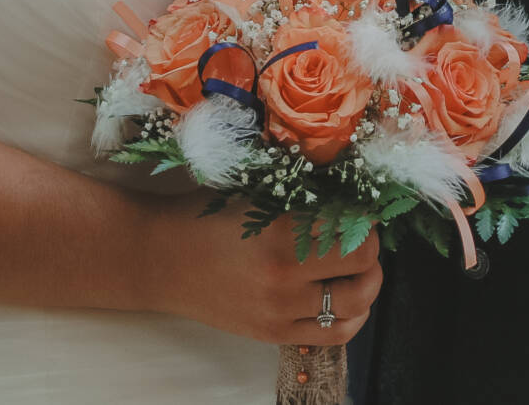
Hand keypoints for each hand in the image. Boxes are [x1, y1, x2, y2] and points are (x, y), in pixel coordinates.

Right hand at [140, 198, 382, 347]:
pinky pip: (333, 334)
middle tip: (362, 234)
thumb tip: (349, 192)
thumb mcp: (252, 195)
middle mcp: (283, 276)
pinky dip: (352, 317)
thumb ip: (299, 198)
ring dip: (368, 282)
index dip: (364, 216)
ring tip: (359, 268)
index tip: (359, 208)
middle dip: (371, 247)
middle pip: (363, 265)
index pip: (354, 228)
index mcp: (279, 232)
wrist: (157, 260)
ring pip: (356, 304)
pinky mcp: (272, 334)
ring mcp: (279, 311)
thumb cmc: (201, 217)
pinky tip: (347, 299)